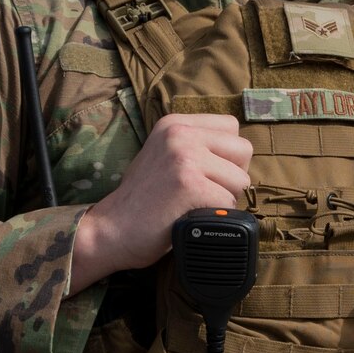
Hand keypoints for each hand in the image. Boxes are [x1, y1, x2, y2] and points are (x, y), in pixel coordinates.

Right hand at [70, 114, 252, 292]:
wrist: (110, 230)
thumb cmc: (144, 200)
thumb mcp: (165, 156)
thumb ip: (198, 147)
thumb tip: (241, 157)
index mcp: (175, 123)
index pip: (231, 127)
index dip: (228, 155)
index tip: (206, 173)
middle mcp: (180, 133)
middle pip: (243, 150)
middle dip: (232, 176)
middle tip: (203, 192)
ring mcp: (185, 157)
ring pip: (240, 179)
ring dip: (225, 199)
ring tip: (194, 204)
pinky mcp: (189, 184)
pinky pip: (229, 202)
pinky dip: (216, 217)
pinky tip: (191, 217)